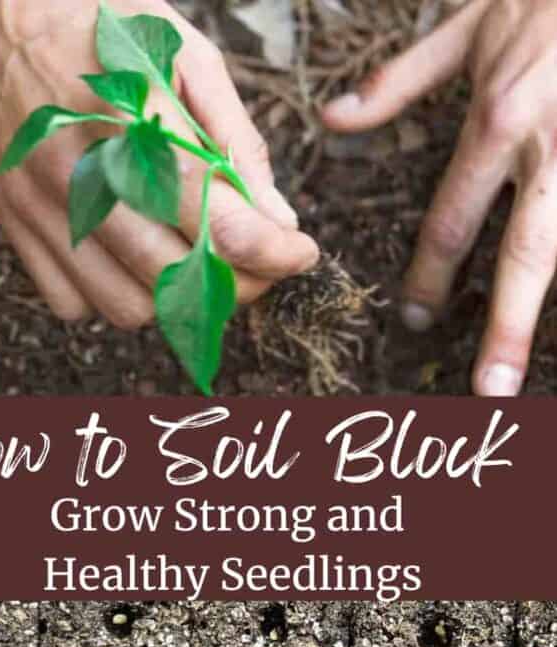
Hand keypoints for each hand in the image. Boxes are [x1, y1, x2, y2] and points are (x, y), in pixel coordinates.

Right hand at [0, 0, 318, 326]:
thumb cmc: (103, 22)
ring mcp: (39, 203)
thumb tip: (277, 218)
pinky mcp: (13, 222)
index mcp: (130, 118)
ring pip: (126, 307)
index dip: (271, 253)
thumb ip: (235, 138)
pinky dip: (111, 296)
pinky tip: (129, 258)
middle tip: (255, 265)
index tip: (300, 254)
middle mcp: (78, 170)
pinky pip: (73, 305)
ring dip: (173, 301)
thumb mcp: (186, 53)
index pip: (213, 219)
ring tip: (193, 262)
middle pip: (174, 278)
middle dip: (234, 286)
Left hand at [324, 0, 556, 395]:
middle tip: (490, 390)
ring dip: (547, 308)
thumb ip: (399, 84)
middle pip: (525, 256)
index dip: (430, 278)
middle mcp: (548, 149)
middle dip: (506, 328)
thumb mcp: (467, 27)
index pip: (451, 223)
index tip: (416, 321)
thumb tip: (332, 120)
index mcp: (495, 124)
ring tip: (528, 366)